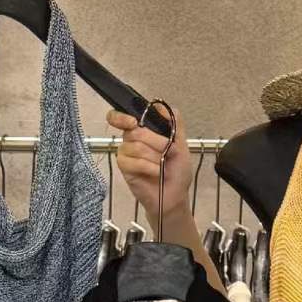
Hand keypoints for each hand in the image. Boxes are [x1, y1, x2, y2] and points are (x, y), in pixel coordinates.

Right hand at [108, 104, 189, 231]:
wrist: (175, 195)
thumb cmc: (177, 171)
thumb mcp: (182, 144)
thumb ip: (175, 123)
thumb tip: (162, 106)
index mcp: (142, 130)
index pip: (120, 117)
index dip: (121, 117)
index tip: (133, 122)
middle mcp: (130, 140)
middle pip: (135, 131)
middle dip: (156, 142)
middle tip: (167, 153)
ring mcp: (125, 154)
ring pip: (136, 146)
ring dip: (155, 157)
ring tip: (162, 166)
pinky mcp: (124, 168)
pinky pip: (133, 161)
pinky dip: (149, 167)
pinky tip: (156, 173)